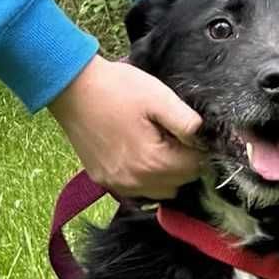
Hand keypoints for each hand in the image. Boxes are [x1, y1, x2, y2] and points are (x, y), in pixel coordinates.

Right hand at [48, 55, 204, 201]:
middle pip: (180, 182)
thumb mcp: (159, 97)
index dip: (198, 148)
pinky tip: (138, 152)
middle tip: (171, 133)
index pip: (195, 168)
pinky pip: (137, 189)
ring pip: (160, 190)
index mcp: (153, 162)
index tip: (186, 130)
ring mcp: (117, 184)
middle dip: (183, 161)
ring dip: (166, 172)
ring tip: (156, 143)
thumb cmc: (116, 89)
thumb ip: (187, 122)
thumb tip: (205, 139)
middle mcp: (136, 182)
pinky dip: (145, 177)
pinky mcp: (103, 180)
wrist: (73, 88)